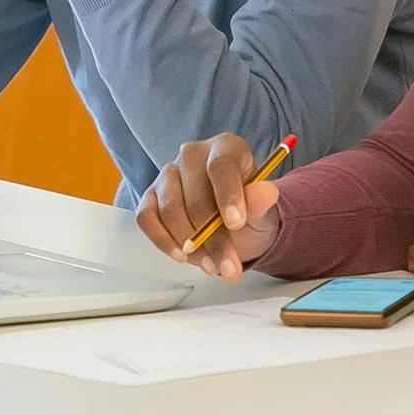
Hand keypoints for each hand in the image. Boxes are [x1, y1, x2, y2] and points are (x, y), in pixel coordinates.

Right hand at [135, 134, 281, 280]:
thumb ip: (262, 202)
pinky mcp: (150, 195)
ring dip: (191, 245)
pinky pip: (147, 218)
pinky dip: (164, 241)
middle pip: (195, 196)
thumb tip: (266, 192)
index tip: (236, 224)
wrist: (234, 226)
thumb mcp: (263, 211)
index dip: (228, 196)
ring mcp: (168, 173)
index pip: (221, 166)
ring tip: (212, 266)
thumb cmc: (248, 212)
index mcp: (225, 147)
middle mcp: (192, 154)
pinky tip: (183, 256)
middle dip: (213, 238)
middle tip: (229, 266)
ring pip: (171, 210)